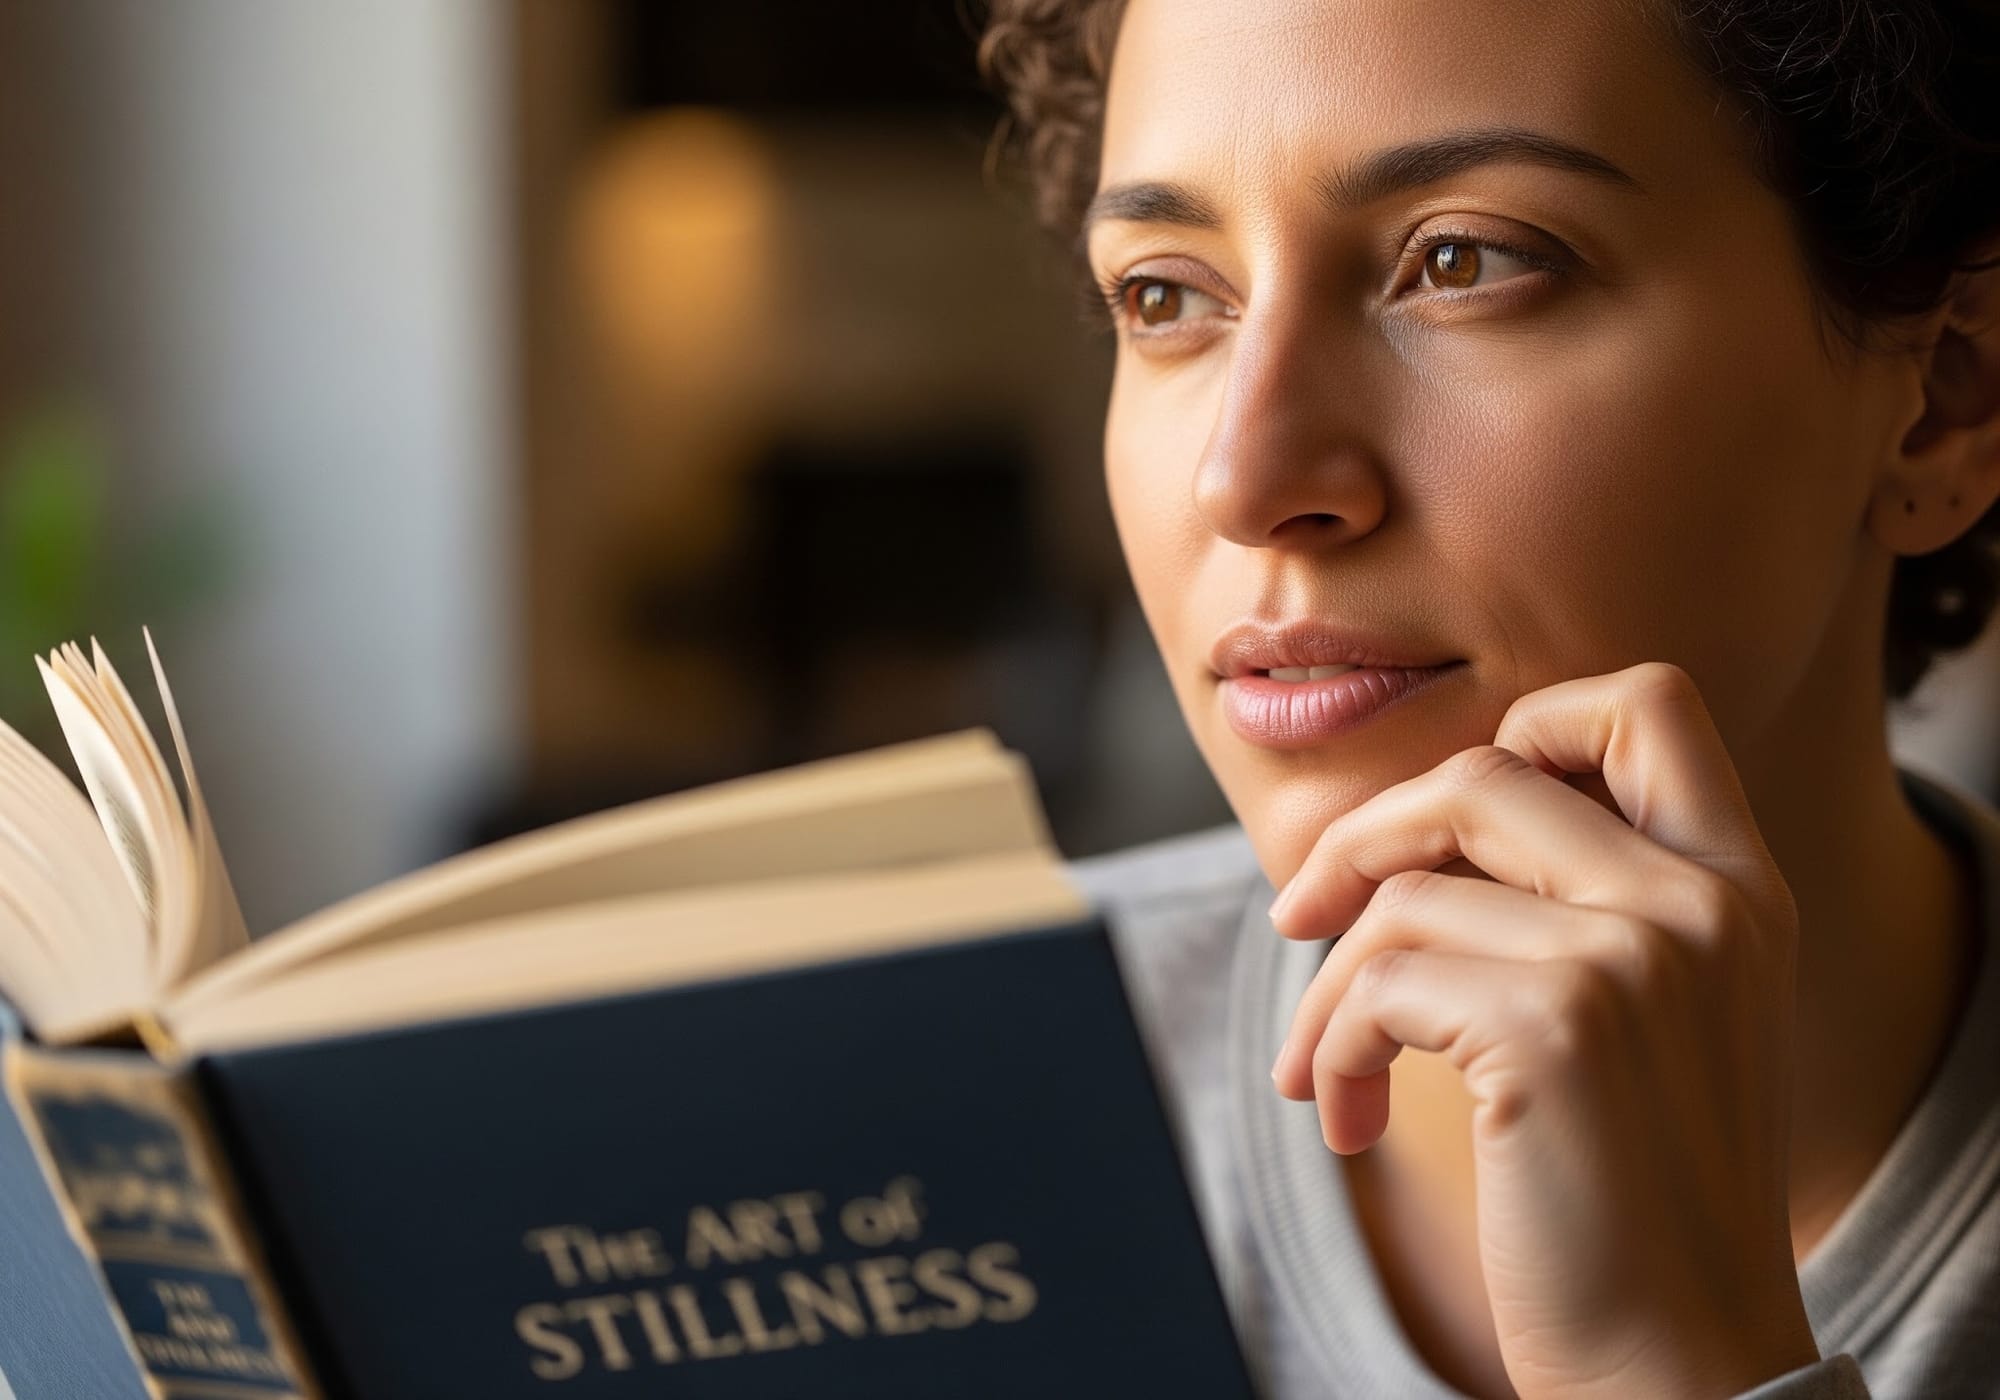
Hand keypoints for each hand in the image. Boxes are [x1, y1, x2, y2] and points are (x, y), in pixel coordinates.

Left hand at [1268, 662, 1823, 1398]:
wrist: (1683, 1363)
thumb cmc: (1631, 1195)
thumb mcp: (1652, 1019)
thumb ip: (1580, 904)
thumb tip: (1405, 826)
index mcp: (1737, 888)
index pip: (1644, 701)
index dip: (1527, 723)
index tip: (1442, 821)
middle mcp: (1701, 903)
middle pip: (1483, 771)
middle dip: (1362, 838)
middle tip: (1299, 917)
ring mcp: (1635, 959)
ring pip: (1404, 894)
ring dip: (1329, 988)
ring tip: (1328, 1071)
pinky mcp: (1555, 1029)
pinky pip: (1376, 985)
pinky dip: (1332, 1050)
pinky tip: (1346, 1119)